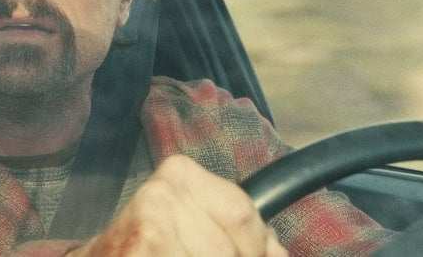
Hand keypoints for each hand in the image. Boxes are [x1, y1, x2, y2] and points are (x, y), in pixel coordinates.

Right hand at [67, 154, 287, 256]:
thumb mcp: (192, 226)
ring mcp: (151, 225)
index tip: (243, 255)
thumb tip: (278, 250)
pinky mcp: (144, 248)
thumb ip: (239, 233)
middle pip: (232, 248)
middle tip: (198, 256)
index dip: (254, 247)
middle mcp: (162, 191)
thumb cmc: (145, 246)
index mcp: (179, 174)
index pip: (244, 211)